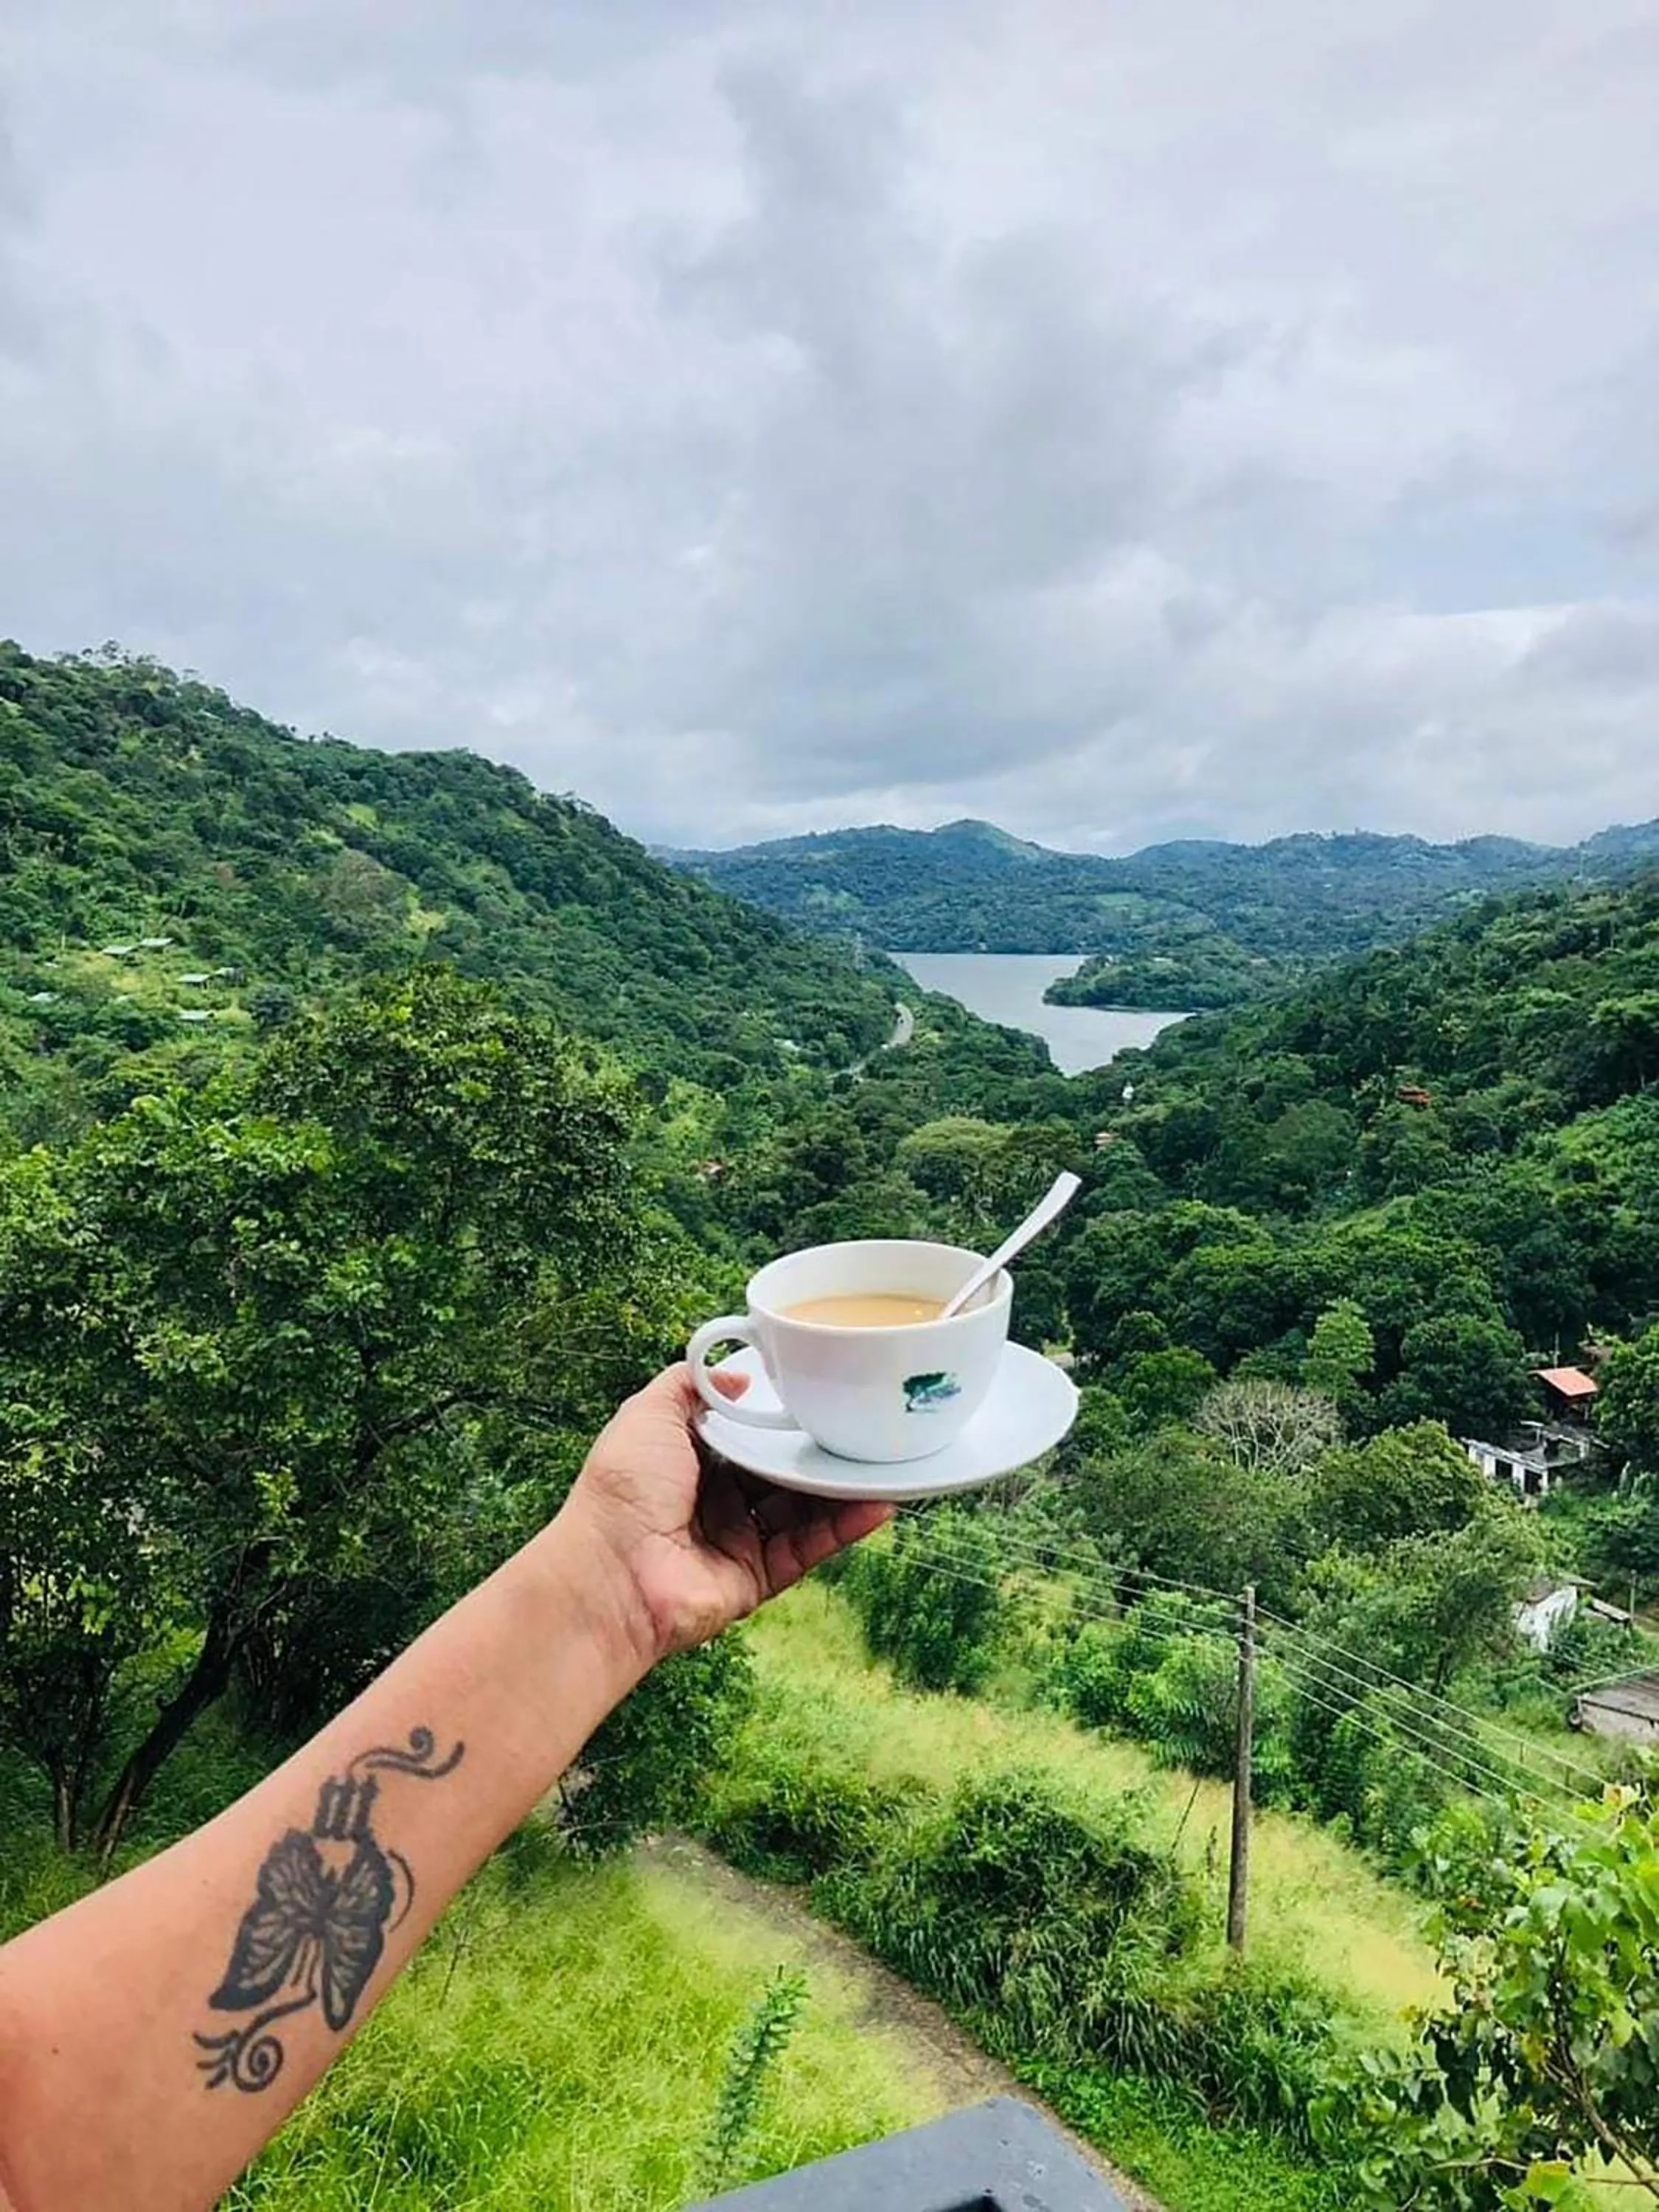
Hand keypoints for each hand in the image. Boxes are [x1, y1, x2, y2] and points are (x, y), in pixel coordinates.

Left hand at [563, 1362, 892, 1664]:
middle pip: (780, 1470)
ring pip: (803, 1509)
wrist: (612, 1574)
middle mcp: (716, 1500)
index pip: (746, 1433)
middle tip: (865, 1424)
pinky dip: (844, 1528)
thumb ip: (689, 1384)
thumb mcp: (647, 1414)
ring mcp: (739, 1540)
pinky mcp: (758, 1576)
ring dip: (841, 1486)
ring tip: (884, 1460)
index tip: (821, 1392)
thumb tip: (740, 1377)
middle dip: (818, 1450)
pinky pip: (809, 1548)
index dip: (779, 1416)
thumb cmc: (622, 1489)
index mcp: (689, 1461)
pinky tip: (878, 1503)